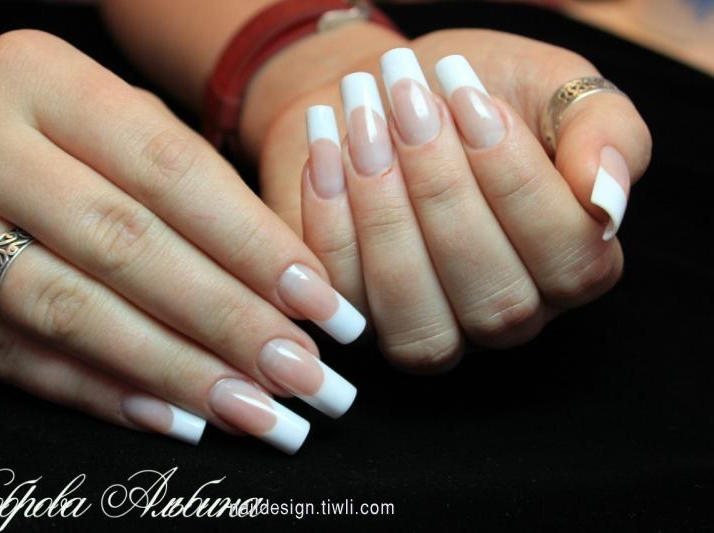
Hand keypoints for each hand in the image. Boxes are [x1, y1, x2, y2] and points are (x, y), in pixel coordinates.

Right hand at [0, 30, 364, 453]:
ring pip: (75, 313)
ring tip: (257, 410)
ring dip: (178, 372)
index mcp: (37, 78)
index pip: (170, 170)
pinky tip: (172, 418)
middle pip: (130, 247)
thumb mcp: (85, 101)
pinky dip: (102, 394)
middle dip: (230, 321)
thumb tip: (273, 263)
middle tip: (307, 373)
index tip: (320, 302)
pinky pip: (18, 357)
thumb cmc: (11, 112)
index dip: (253, 243)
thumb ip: (171, 164)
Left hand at [255, 29, 650, 371]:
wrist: (385, 90)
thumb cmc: (475, 89)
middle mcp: (508, 313)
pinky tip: (327, 150)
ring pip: (418, 323)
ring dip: (386, 219)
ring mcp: (431, 325)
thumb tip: (606, 201)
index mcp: (575, 263)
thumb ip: (604, 132)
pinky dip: (330, 221)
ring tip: (365, 128)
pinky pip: (344, 297)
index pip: (569, 259)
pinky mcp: (360, 314)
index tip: (471, 99)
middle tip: (408, 103)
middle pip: (493, 298)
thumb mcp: (553, 85)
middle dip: (443, 191)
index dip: (517, 183)